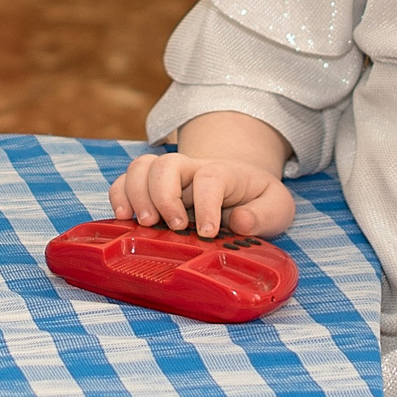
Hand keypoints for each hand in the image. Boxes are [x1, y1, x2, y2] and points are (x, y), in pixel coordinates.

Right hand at [108, 152, 295, 239]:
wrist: (240, 188)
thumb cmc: (257, 201)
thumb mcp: (277, 208)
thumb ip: (264, 215)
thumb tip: (239, 221)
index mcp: (225, 172)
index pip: (211, 177)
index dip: (207, 203)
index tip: (208, 232)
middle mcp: (192, 168)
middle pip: (168, 165)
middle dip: (164, 195)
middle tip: (172, 226)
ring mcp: (168, 175)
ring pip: (142, 167)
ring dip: (136, 193)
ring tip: (143, 223)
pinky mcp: (149, 186)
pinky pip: (124, 180)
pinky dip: (118, 195)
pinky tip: (123, 217)